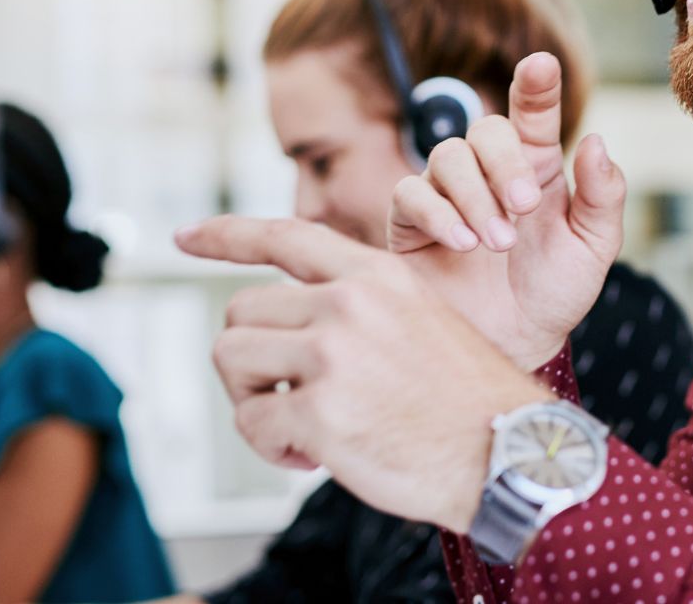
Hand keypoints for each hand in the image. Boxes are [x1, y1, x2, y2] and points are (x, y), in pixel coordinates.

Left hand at [180, 217, 550, 532]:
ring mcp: (333, 356)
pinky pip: (252, 423)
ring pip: (232, 359)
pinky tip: (314, 456)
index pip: (283, 235)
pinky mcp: (320, 413)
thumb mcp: (421, 319)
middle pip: (240, 312)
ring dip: (251, 400)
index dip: (225, 235)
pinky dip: (271, 447)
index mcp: (376, 275)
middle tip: (287, 396)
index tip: (183, 237)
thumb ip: (357, 307)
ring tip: (299, 425)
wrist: (509, 455)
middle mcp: (350, 304)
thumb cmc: (464, 400)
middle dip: (251, 360)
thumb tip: (282, 327)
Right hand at [388, 52, 625, 368]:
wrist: (515, 345)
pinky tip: (464, 244)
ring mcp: (448, 194)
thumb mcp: (594, 247)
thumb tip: (596, 141)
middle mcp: (489, 172)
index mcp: (537, 166)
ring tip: (498, 244)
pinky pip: (412, 195)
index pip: (534, 112)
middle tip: (525, 207)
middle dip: (505, 163)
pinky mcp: (412, 223)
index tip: (542, 65)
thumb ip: (604, 196)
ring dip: (476, 196)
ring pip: (447, 157)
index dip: (536, 85)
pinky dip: (439, 214)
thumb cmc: (555, 292)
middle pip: (485, 129)